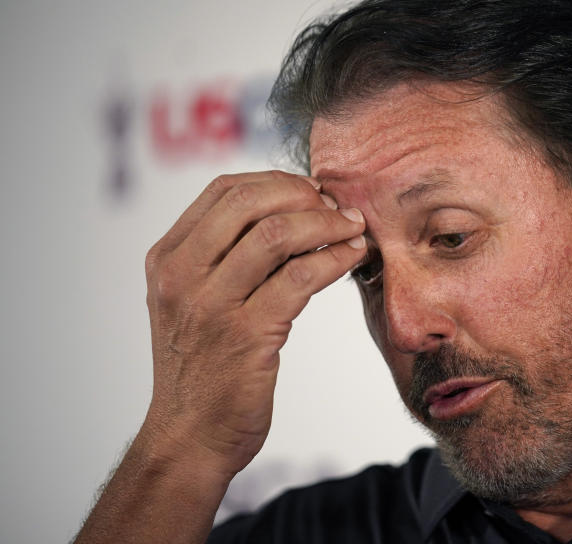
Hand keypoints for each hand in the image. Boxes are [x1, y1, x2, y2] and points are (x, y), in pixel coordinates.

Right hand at [140, 170, 366, 476]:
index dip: (277, 181)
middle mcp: (181, 275)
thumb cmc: (205, 367)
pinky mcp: (246, 335)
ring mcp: (211, 305)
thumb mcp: (195, 301)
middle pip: (249, 201)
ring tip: (355, 229)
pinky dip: (335, 259)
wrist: (190, 437)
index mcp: (167, 258)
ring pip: (278, 234)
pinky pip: (301, 277)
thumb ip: (224, 256)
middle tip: (338, 208)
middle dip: (304, 196)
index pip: (223, 189)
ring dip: (328, 224)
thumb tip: (290, 209)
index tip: (313, 192)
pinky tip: (353, 257)